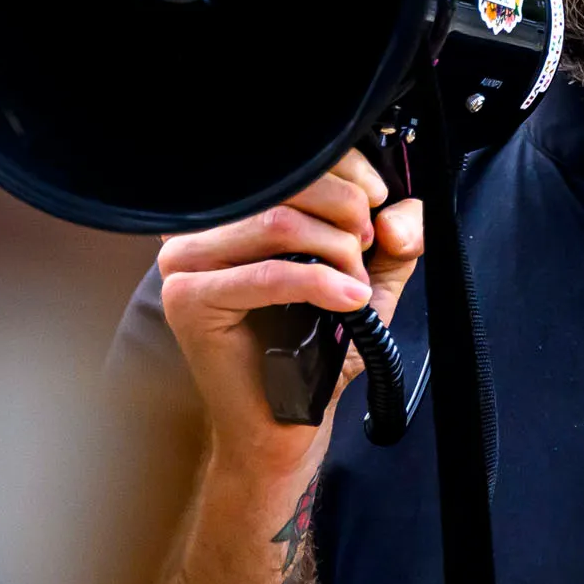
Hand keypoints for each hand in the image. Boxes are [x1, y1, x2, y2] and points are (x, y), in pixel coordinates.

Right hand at [155, 151, 421, 480]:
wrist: (279, 425)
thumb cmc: (311, 352)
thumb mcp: (365, 280)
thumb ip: (392, 239)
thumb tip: (398, 212)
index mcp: (234, 211)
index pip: (289, 158)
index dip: (347, 170)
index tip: (378, 201)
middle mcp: (201, 228)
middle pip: (287, 185)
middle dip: (346, 215)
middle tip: (367, 253)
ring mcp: (185, 262)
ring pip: (279, 223)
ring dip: (336, 253)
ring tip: (355, 286)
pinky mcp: (188, 300)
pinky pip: (267, 275)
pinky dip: (319, 284)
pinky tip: (348, 299)